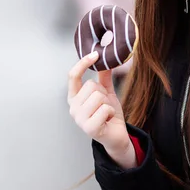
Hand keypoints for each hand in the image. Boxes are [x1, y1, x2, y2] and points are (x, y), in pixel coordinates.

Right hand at [67, 51, 135, 168]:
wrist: (117, 135)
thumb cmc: (109, 115)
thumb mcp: (107, 92)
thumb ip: (103, 77)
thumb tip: (104, 59)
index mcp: (74, 98)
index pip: (72, 76)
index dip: (82, 63)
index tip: (95, 54)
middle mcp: (73, 108)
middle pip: (91, 85)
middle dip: (103, 93)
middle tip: (105, 105)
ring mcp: (79, 119)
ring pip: (98, 96)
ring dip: (108, 104)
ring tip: (106, 113)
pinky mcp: (88, 128)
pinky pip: (104, 109)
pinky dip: (110, 112)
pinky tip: (108, 120)